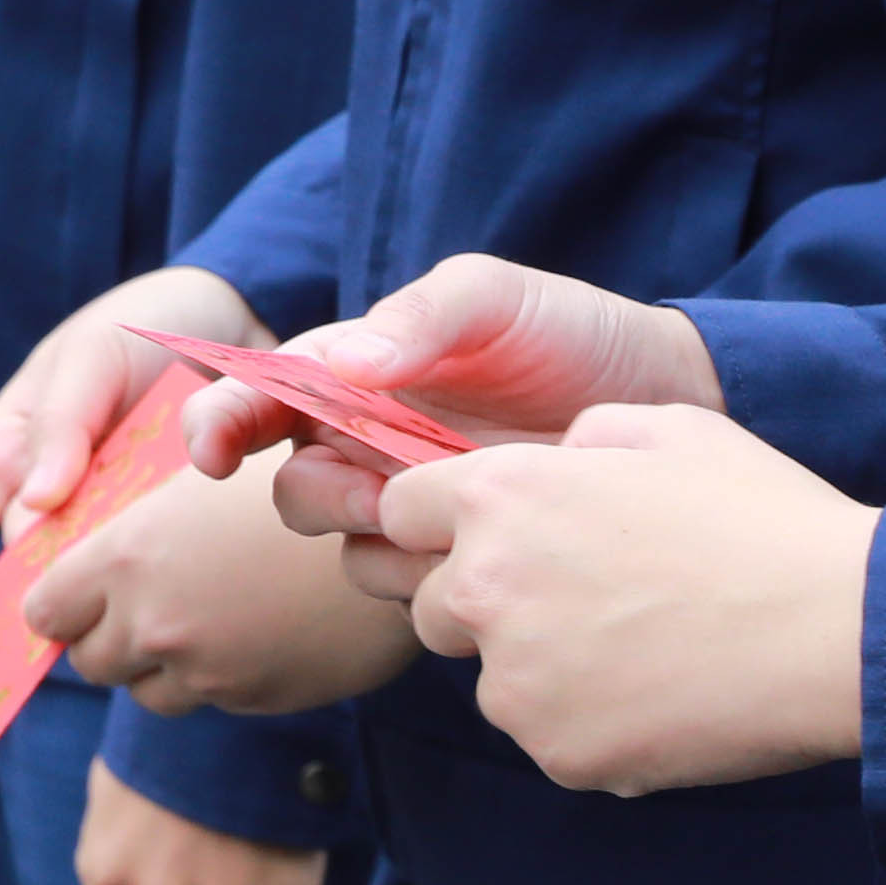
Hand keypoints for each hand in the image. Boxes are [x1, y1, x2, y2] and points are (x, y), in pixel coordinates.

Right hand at [0, 264, 251, 600]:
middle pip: (28, 561)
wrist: (240, 320)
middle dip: (41, 587)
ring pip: (92, 573)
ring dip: (107, 577)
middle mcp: (57, 494)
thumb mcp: (92, 354)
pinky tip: (186, 551)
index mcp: (14, 449)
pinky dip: (161, 566)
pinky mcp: (167, 532)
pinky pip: (154, 565)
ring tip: (143, 558)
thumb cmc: (145, 326)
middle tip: (77, 598)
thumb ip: (60, 422)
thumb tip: (37, 503)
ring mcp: (113, 518)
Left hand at [36, 453, 421, 718]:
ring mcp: (207, 673)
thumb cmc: (293, 478)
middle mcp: (156, 624)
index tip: (76, 594)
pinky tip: (253, 628)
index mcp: (127, 559)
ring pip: (148, 690)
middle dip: (107, 637)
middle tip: (142, 603)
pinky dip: (216, 675)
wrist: (395, 534)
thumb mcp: (200, 480)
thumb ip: (136, 527)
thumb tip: (88, 553)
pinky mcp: (254, 700)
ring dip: (161, 664)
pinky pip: (209, 698)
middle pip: (90, 661)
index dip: (60, 603)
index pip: (45, 611)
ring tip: (204, 613)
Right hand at [226, 251, 721, 568]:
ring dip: (379, 540)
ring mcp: (417, 505)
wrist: (671, 401)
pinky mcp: (464, 556)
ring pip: (349, 547)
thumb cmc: (575, 333)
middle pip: (295, 487)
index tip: (215, 450)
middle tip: (378, 495)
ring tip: (448, 518)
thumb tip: (346, 362)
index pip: (261, 395)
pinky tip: (486, 551)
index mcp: (358, 371)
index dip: (220, 421)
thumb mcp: (497, 298)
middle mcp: (372, 443)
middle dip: (318, 496)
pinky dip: (430, 577)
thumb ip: (423, 314)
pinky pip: (413, 586)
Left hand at [374, 406, 874, 795]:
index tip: (493, 536)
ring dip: (540, 667)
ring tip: (640, 646)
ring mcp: (517, 682)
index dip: (441, 522)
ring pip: (493, 677)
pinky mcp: (560, 753)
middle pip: (434, 604)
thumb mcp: (663, 428)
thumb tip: (550, 461)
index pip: (397, 512)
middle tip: (581, 598)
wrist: (841, 631)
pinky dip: (590, 723)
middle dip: (485, 602)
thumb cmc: (761, 517)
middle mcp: (485, 588)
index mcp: (498, 496)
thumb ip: (575, 439)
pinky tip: (663, 694)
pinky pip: (550, 736)